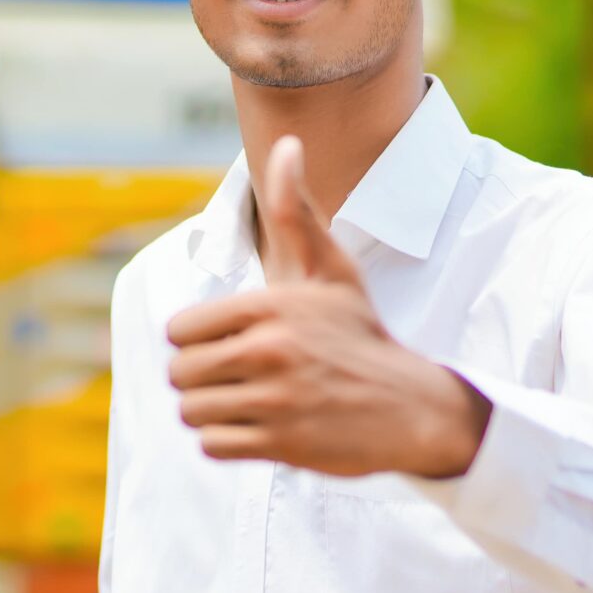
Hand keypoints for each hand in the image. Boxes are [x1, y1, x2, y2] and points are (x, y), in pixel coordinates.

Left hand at [163, 135, 489, 477]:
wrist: (413, 405)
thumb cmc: (360, 333)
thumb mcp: (330, 269)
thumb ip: (294, 212)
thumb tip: (287, 145)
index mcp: (268, 306)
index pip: (178, 330)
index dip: (197, 340)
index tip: (231, 343)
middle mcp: (268, 350)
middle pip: (179, 373)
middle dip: (200, 379)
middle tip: (238, 378)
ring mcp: (275, 400)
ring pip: (192, 411)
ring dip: (212, 412)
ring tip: (249, 402)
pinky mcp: (282, 444)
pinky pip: (213, 446)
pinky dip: (227, 441)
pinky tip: (258, 428)